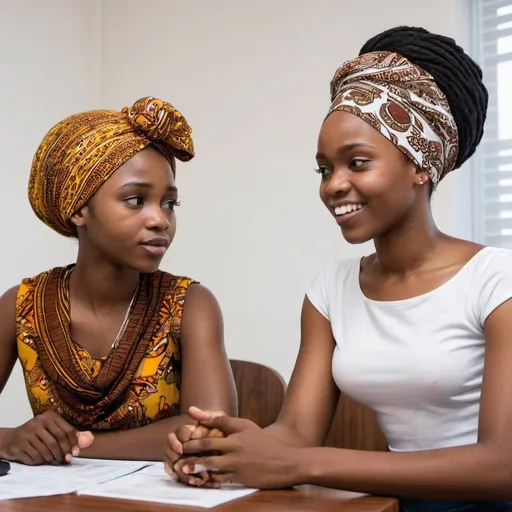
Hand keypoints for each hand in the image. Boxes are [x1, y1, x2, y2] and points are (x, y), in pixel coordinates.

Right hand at [0, 410, 94, 464]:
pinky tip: (43, 460)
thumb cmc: (38, 434)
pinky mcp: (20, 444)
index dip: (73, 443)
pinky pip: (35, 456)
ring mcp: (28, 432)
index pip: (67, 430)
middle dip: (64, 452)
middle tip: (67, 460)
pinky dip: (41, 461)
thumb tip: (90, 439)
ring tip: (56, 461)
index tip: (75, 453)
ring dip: (54, 458)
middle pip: (57, 440)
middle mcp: (39, 421)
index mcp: (50, 416)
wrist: (12, 439)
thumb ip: (71, 434)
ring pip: (47, 450)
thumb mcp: (53, 429)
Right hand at [165, 406, 224, 487]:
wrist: (233, 443)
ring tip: (195, 477)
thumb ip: (207, 415)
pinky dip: (185, 478)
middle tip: (182, 465)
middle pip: (169, 451)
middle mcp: (181, 444)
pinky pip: (181, 474)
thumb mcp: (218, 420)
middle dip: (175, 459)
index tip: (182, 449)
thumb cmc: (223, 429)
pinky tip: (195, 482)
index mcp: (187, 432)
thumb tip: (191, 409)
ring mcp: (183, 457)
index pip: (174, 435)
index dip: (176, 442)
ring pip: (174, 464)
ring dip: (182, 472)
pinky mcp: (188, 468)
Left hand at [180, 414, 300, 488]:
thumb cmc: (264, 444)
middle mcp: (237, 446)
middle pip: (207, 445)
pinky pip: (218, 479)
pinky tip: (198, 478)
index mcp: (239, 432)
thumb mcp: (248, 427)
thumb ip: (227, 421)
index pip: (216, 424)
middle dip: (190, 447)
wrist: (285, 463)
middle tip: (178, 448)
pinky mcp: (239, 479)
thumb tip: (206, 415)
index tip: (185, 429)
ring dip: (194, 464)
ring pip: (210, 464)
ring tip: (182, 465)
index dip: (200, 425)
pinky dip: (207, 478)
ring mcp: (237, 464)